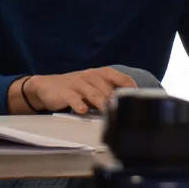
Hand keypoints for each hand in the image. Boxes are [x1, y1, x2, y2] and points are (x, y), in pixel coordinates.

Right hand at [18, 67, 136, 114]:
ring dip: (103, 104)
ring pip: (95, 94)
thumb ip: (111, 93)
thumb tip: (131, 105)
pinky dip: (80, 105)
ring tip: (109, 113)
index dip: (133, 91)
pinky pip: (75, 99)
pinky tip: (84, 111)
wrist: (48, 86)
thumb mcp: (96, 87)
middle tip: (125, 114)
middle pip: (110, 90)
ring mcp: (79, 83)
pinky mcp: (66, 92)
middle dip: (117, 102)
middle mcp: (92, 75)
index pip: (123, 79)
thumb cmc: (78, 89)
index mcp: (103, 73)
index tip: (140, 102)